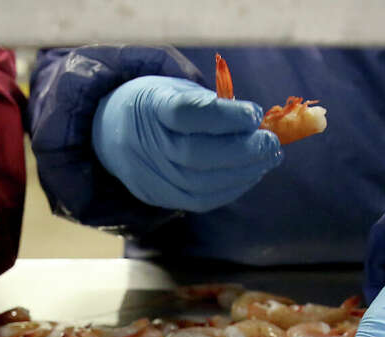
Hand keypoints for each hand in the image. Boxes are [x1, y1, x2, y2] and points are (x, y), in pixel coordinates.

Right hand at [92, 75, 282, 212]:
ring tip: (269, 157)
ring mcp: (150, 174)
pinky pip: (201, 200)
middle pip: (195, 155)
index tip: (255, 113)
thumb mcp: (176, 88)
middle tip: (271, 142)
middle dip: (242, 151)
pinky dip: (232, 188)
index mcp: (150, 106)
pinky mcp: (159, 196)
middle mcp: (145, 143)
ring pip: (201, 183)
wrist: (112, 131)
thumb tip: (258, 124)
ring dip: (244, 172)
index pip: (185, 113)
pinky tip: (252, 173)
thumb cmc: (158, 104)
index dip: (224, 116)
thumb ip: (212, 103)